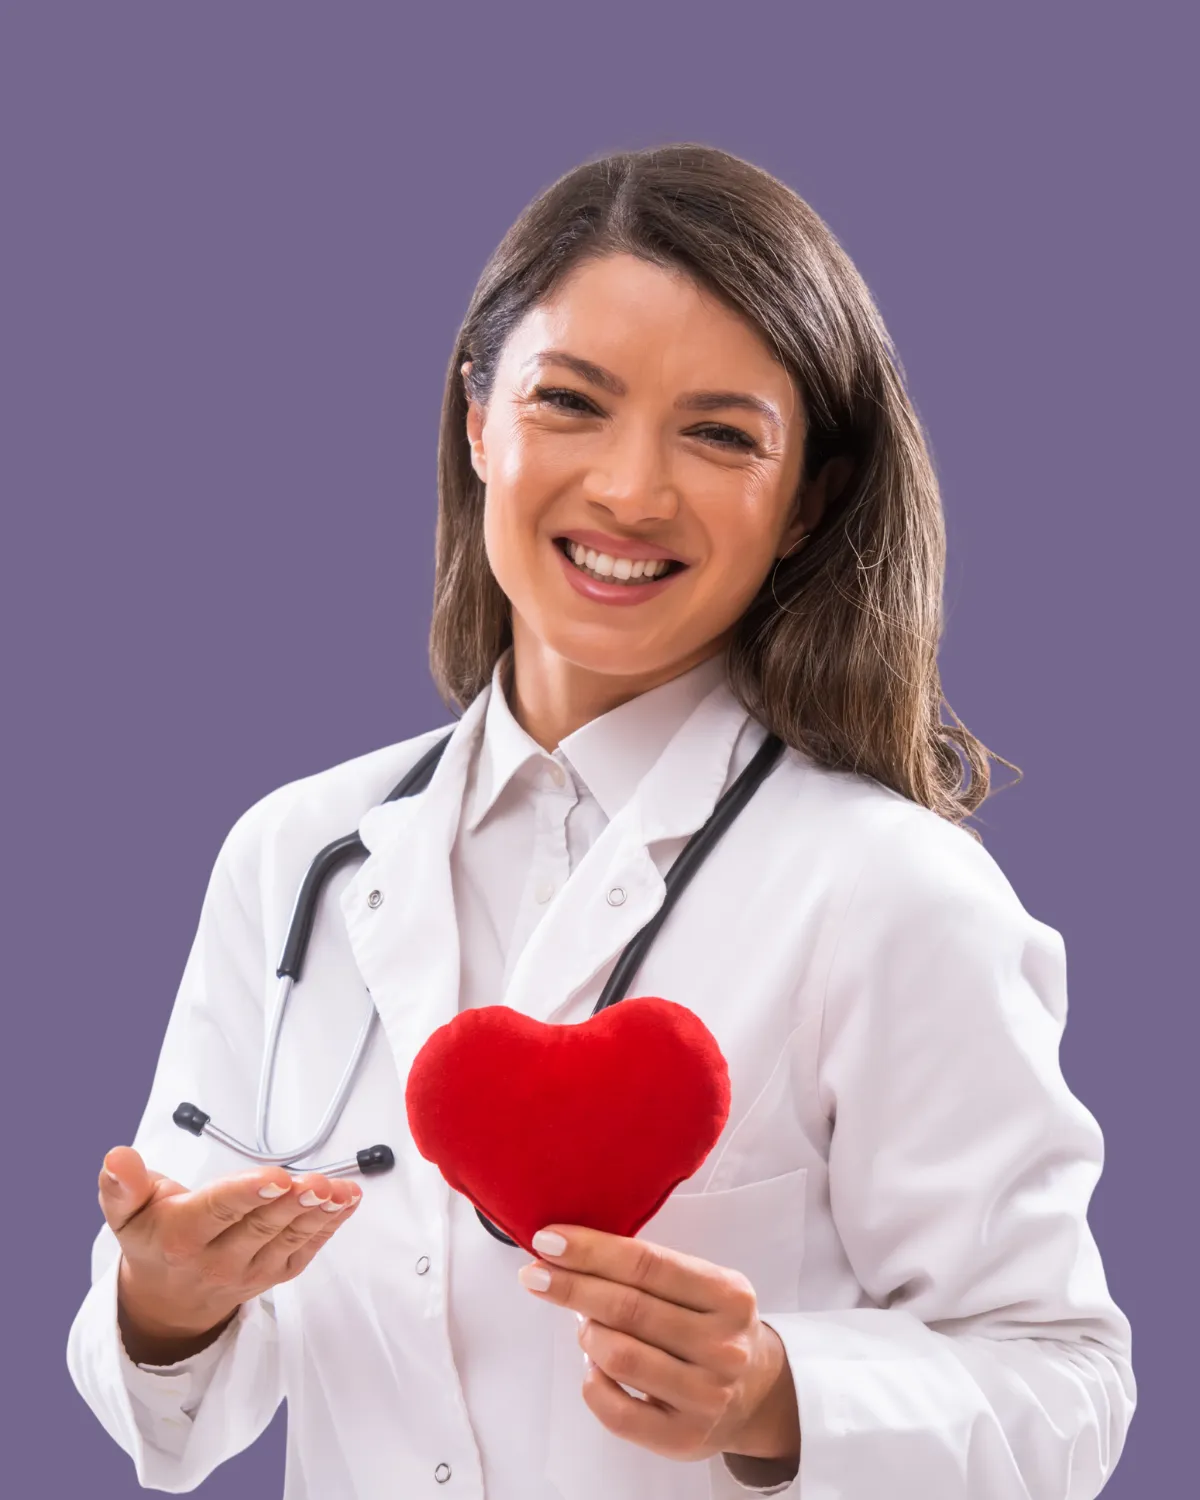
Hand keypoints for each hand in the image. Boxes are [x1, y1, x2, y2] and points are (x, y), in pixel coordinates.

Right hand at [99, 1145, 361, 1363]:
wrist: (168, 1300)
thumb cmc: (154, 1239)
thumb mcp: (127, 1213)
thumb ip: (123, 1185)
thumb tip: (117, 1157)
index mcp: (182, 1237)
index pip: (219, 1211)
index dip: (248, 1193)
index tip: (275, 1176)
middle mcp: (218, 1259)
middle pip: (260, 1226)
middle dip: (291, 1202)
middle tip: (316, 1182)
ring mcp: (251, 1271)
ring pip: (289, 1238)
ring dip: (318, 1213)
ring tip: (339, 1191)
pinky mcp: (275, 1274)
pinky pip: (306, 1249)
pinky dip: (330, 1225)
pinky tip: (347, 1201)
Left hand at [515, 1224, 799, 1473]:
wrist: (756, 1391)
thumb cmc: (713, 1326)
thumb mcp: (702, 1285)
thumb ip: (650, 1270)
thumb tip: (572, 1253)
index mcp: (729, 1295)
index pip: (648, 1264)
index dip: (592, 1251)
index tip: (549, 1240)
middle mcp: (723, 1346)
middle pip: (628, 1308)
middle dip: (571, 1287)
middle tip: (535, 1274)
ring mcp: (706, 1396)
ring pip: (618, 1356)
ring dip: (587, 1334)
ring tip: (586, 1326)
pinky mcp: (683, 1438)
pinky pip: (614, 1408)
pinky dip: (592, 1381)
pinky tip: (595, 1366)